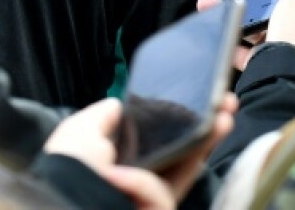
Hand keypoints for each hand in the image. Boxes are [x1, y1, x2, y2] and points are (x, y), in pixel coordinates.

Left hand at [43, 95, 237, 208]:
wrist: (67, 206)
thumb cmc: (69, 173)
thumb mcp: (77, 133)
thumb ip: (101, 116)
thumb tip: (118, 103)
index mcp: (121, 157)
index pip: (158, 135)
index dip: (180, 116)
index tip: (199, 96)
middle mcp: (139, 177)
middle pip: (183, 147)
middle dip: (206, 124)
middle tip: (224, 103)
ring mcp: (152, 197)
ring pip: (188, 164)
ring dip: (210, 138)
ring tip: (226, 113)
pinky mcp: (160, 208)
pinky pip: (166, 189)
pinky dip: (145, 183)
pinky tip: (123, 178)